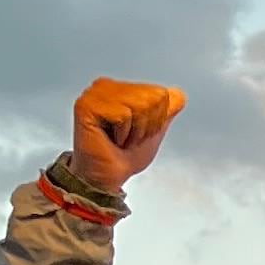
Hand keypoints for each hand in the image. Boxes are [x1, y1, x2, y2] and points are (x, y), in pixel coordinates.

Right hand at [68, 81, 185, 196]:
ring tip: (119, 138)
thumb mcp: (154, 131)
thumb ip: (167, 111)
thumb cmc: (125, 156)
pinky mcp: (87, 105)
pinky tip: (110, 138)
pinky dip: (123, 134)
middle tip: (128, 137)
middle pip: (153, 97)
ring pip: (140, 104)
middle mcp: (106, 86)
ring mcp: (95, 94)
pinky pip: (124, 114)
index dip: (157, 120)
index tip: (138, 132)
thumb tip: (178, 94)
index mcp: (121, 88)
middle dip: (147, 125)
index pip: (161, 93)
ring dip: (135, 131)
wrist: (109, 177)